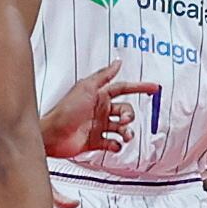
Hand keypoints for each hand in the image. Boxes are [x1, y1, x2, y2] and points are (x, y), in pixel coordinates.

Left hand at [43, 66, 162, 159]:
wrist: (52, 134)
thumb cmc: (65, 110)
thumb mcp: (86, 87)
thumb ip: (103, 76)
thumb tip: (117, 62)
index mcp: (99, 95)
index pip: (123, 88)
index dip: (139, 87)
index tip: (154, 88)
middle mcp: (100, 110)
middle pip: (125, 110)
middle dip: (129, 115)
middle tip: (124, 120)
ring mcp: (98, 126)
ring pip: (122, 128)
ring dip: (127, 132)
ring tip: (125, 135)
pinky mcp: (96, 141)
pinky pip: (113, 143)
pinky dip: (117, 145)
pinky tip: (114, 144)